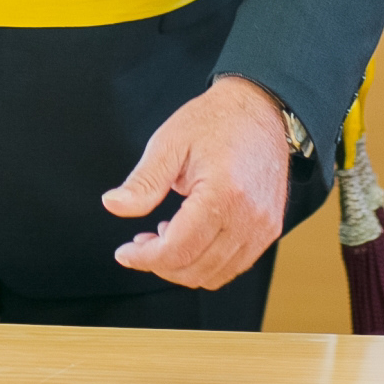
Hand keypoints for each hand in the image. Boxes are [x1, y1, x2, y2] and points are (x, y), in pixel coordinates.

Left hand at [101, 76, 288, 289]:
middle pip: (196, 270)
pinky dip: (207, 262)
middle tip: (142, 241)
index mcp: (223, 194)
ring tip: (166, 235)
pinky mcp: (270, 229)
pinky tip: (192, 235)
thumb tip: (114, 205)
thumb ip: (144, 181)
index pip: (178, 250)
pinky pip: (235, 265)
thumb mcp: (170, 142)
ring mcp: (264, 226)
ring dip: (184, 266)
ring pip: (215, 275)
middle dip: (160, 264)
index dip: (144, 258)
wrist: (260, 108)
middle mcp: (249, 217)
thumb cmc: (215, 121)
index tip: (124, 252)